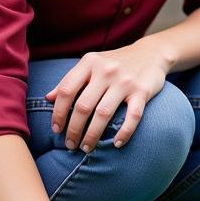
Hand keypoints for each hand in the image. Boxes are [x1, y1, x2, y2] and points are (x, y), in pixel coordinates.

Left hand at [46, 41, 171, 152]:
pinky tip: (116, 144)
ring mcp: (125, 81)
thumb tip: (48, 98)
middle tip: (70, 144)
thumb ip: (71, 79)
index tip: (56, 129)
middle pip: (83, 106)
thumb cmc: (115, 62)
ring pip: (104, 114)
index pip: (67, 90)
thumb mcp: (91, 64)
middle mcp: (106, 70)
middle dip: (74, 129)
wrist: (151, 53)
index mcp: (90, 62)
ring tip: (86, 148)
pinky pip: (133, 116)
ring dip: (93, 135)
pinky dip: (124, 132)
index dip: (58, 113)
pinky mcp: (142, 91)